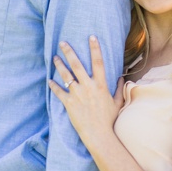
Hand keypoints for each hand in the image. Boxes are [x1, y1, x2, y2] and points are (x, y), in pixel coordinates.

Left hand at [49, 36, 124, 152]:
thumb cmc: (110, 119)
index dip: (95, 48)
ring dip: (59, 65)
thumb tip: (122, 78)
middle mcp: (88, 86)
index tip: (91, 37)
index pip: (98, 62)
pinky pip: (58, 91)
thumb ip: (119, 89)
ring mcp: (77, 94)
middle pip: (77, 64)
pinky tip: (49, 80)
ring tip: (54, 57)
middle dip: (69, 52)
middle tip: (62, 42)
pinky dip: (53, 85)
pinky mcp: (68, 103)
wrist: (99, 134)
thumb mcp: (118, 102)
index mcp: (100, 85)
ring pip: (65, 75)